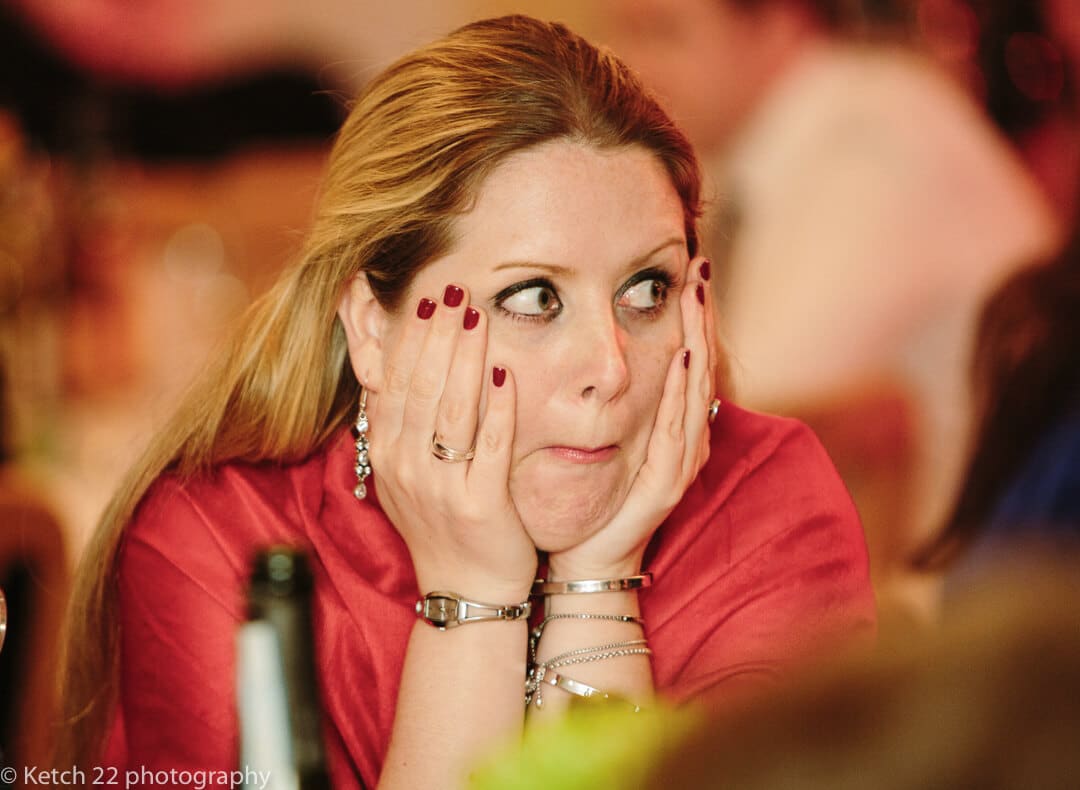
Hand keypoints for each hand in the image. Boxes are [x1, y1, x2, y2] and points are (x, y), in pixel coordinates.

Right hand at [368, 284, 536, 601]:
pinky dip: (496, 409)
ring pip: (451, 409)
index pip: (393, 383)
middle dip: (437, 333)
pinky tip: (505, 374)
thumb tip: (391, 370)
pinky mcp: (479, 505)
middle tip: (454, 288)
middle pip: (421, 386)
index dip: (409, 338)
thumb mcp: (407, 476)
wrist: (466, 592)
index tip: (425, 298)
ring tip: (476, 314)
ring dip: (464, 357)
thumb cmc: (443, 527)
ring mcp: (440, 487)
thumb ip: (400, 426)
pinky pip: (488, 447)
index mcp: (387, 455)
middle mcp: (405, 467)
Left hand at [547, 257, 719, 578]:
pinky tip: (680, 361)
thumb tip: (577, 351)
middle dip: (700, 318)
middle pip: (698, 366)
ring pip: (695, 390)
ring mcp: (678, 462)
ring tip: (697, 299)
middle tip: (699, 270)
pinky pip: (675, 432)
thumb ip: (598, 400)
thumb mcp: (595, 439)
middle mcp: (681, 440)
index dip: (690, 318)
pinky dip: (680, 394)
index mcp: (666, 427)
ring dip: (698, 342)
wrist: (586, 562)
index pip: (684, 361)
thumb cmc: (587, 499)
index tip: (686, 270)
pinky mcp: (665, 486)